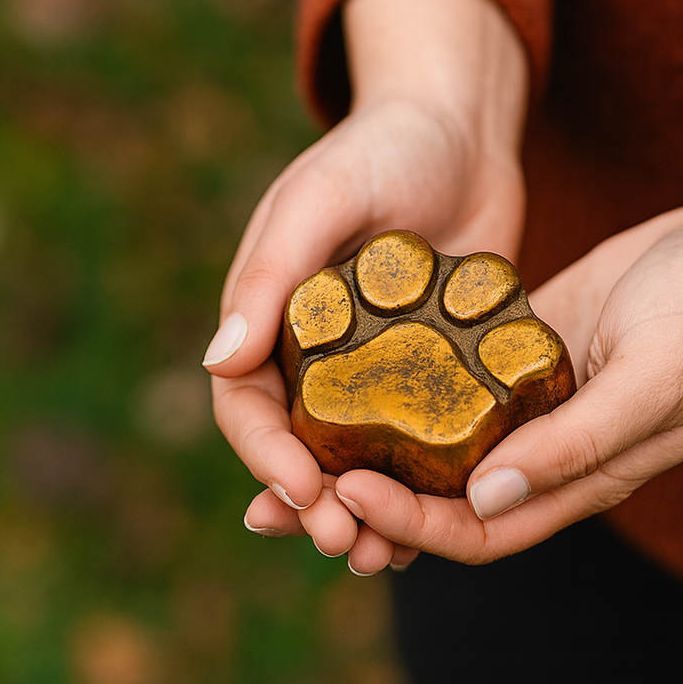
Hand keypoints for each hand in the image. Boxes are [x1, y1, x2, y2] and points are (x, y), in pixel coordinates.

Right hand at [205, 0, 529, 573]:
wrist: (465, 126)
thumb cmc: (385, 146)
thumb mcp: (324, 195)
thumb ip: (272, 272)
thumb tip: (216, 360)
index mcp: (272, 316)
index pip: (248, 404)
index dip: (265, 457)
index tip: (299, 494)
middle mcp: (317, 353)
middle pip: (299, 448)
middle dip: (311, 503)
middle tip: (341, 542)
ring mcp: (378, 367)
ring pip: (356, 459)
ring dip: (361, 512)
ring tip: (379, 557)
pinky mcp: (435, 371)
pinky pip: (421, 440)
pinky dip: (420, 485)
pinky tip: (439, 521)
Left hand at [329, 200, 682, 563]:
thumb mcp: (655, 376)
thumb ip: (579, 442)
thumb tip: (488, 498)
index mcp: (581, 475)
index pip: (479, 528)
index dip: (409, 523)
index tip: (344, 485)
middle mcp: (548, 450)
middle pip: (442, 499)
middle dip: (366, 503)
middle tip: (284, 489)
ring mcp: (535, 399)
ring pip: (439, 443)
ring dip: (374, 448)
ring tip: (296, 437)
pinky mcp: (525, 346)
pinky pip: (456, 377)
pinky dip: (407, 383)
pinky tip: (350, 362)